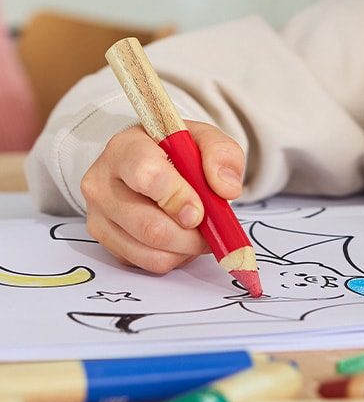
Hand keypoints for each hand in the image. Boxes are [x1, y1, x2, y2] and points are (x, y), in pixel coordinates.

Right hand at [80, 121, 245, 273]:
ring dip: (186, 249)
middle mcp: (102, 183)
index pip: (148, 176)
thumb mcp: (204, 138)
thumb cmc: (175, 149)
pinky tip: (181, 236)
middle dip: (191, 235)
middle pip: (149, 226)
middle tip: (211, 227)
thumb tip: (227, 189)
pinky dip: (173, 256)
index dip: (179, 198)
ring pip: (150, 251)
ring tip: (199, 230)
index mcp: (125, 148)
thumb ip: (222, 154)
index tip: (200, 210)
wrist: (150, 158)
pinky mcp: (105, 241)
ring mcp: (98, 216)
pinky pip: (146, 263)